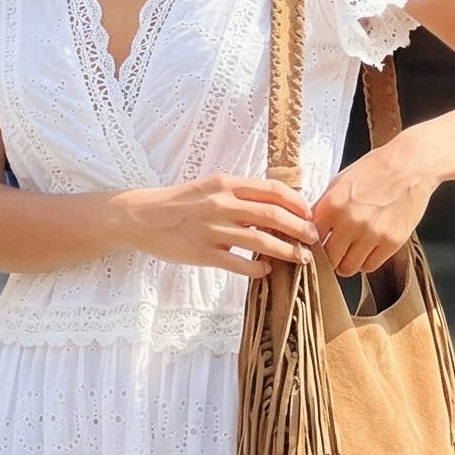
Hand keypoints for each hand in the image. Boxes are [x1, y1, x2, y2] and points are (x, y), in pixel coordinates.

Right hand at [120, 173, 317, 277]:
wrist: (141, 217)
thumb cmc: (179, 202)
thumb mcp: (209, 187)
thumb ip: (239, 194)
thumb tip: (273, 204)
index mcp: (226, 184)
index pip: (273, 190)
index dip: (297, 203)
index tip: (309, 213)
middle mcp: (222, 204)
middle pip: (273, 216)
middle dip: (300, 228)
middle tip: (313, 238)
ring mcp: (213, 230)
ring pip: (261, 241)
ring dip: (287, 251)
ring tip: (300, 258)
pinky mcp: (203, 253)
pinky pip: (239, 264)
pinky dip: (257, 268)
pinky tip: (266, 270)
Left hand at [312, 142, 434, 274]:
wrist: (410, 165)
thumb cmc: (374, 169)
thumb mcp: (340, 181)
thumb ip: (323, 205)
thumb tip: (308, 227)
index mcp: (333, 205)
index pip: (311, 239)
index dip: (313, 243)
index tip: (318, 243)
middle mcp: (351, 222)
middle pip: (329, 259)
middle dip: (329, 257)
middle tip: (334, 251)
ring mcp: (372, 234)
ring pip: (348, 268)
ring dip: (346, 262)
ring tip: (350, 252)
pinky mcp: (392, 242)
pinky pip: (370, 266)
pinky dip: (365, 262)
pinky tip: (366, 250)